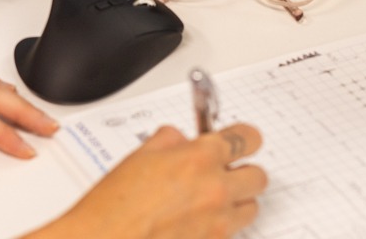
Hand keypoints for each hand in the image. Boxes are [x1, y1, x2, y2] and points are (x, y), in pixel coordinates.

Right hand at [29, 124, 266, 238]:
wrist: (106, 238)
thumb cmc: (116, 205)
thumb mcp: (141, 156)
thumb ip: (170, 141)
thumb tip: (182, 140)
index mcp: (200, 158)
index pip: (246, 138)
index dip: (244, 137)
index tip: (242, 139)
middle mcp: (217, 189)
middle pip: (258, 176)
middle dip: (242, 171)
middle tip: (225, 171)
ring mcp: (219, 222)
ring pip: (251, 207)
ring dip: (237, 201)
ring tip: (212, 199)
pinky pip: (234, 232)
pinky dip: (222, 225)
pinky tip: (198, 221)